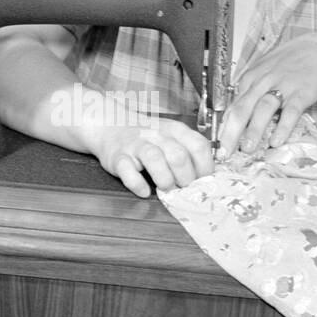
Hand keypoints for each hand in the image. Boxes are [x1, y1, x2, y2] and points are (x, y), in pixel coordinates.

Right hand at [90, 120, 213, 197]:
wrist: (110, 126)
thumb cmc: (146, 136)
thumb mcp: (170, 135)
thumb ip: (188, 149)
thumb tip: (207, 175)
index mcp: (174, 129)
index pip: (198, 146)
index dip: (205, 167)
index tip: (203, 181)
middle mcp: (156, 135)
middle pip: (178, 155)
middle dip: (185, 178)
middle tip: (183, 187)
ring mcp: (136, 145)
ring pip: (155, 158)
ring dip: (165, 179)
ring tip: (166, 188)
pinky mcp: (118, 157)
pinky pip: (127, 170)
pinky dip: (137, 184)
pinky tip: (144, 191)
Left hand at [218, 33, 316, 154]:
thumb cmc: (288, 65)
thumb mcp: (263, 73)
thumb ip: (249, 93)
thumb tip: (232, 118)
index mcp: (250, 79)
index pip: (232, 106)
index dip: (223, 128)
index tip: (218, 147)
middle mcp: (263, 82)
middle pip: (242, 109)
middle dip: (231, 133)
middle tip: (225, 152)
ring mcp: (283, 86)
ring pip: (263, 109)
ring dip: (253, 130)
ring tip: (247, 149)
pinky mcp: (302, 93)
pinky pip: (290, 111)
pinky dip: (282, 127)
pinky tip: (276, 141)